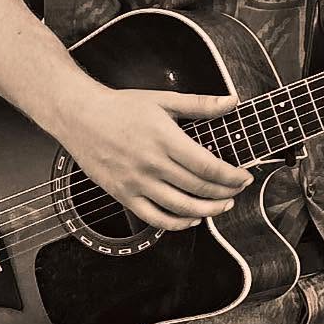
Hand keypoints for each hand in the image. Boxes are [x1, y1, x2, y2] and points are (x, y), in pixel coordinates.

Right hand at [56, 86, 251, 228]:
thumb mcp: (163, 99)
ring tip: (222, 206)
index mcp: (165, 139)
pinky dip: (178, 224)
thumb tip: (231, 102)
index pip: (208, 167)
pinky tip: (191, 219)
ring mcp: (137, 182)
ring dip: (207, 211)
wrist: (78, 116)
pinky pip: (155, 219)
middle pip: (199, 189)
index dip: (231, 177)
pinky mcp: (124, 195)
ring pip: (181, 208)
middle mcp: (151, 164)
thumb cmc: (120, 107)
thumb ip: (199, 104)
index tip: (244, 177)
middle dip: (225, 194)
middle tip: (238, 191)